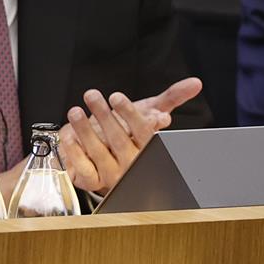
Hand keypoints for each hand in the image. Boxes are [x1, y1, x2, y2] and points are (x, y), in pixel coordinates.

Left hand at [59, 78, 200, 194]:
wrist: (94, 152)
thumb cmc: (123, 129)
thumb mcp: (147, 111)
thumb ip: (170, 98)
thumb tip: (195, 83)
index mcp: (146, 147)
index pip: (143, 132)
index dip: (131, 115)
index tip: (117, 97)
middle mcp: (131, 162)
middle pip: (119, 140)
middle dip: (104, 116)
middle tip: (92, 95)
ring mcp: (111, 174)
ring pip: (99, 153)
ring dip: (85, 130)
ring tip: (75, 111)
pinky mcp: (92, 180)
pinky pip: (83, 169)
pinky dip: (74, 152)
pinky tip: (68, 136)